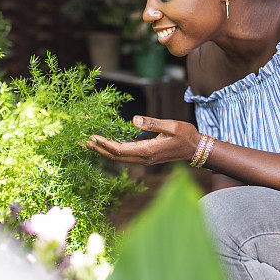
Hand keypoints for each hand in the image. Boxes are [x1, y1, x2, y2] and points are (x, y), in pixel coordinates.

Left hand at [84, 116, 200, 165]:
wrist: (196, 149)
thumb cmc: (186, 135)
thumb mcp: (172, 126)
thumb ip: (153, 123)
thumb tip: (133, 119)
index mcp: (148, 151)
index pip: (121, 150)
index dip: (106, 144)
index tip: (93, 137)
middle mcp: (144, 158)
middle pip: (116, 156)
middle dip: (99, 150)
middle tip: (83, 142)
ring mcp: (145, 160)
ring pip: (120, 158)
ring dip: (104, 151)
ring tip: (90, 145)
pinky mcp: (146, 157)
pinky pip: (126, 156)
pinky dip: (114, 151)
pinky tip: (107, 146)